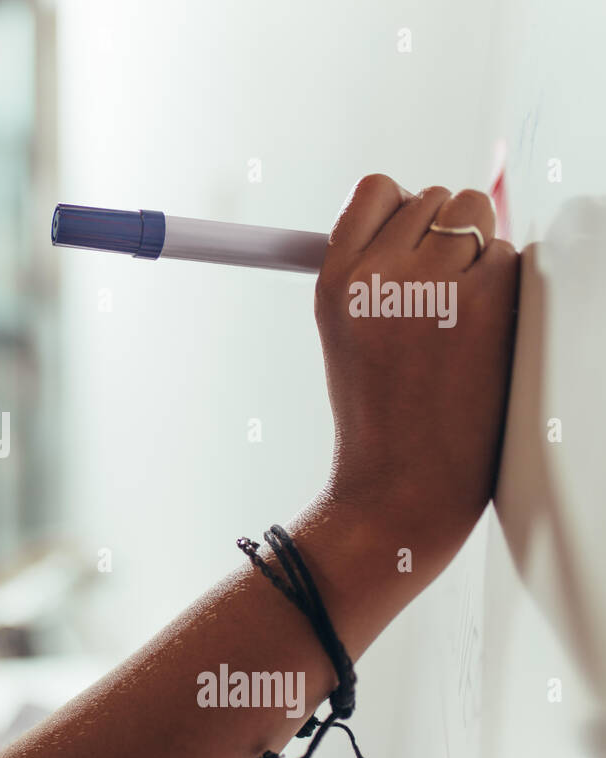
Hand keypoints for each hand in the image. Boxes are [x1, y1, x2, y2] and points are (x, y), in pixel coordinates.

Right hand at [312, 174, 518, 571]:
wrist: (404, 481)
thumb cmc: (379, 411)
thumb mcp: (344, 330)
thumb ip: (368, 267)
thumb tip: (420, 208)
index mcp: (336, 281)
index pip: (377, 189)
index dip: (400, 209)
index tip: (409, 238)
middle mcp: (380, 275)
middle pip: (435, 195)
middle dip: (443, 232)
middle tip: (438, 290)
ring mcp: (436, 285)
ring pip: (477, 213)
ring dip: (478, 248)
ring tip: (460, 308)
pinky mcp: (489, 301)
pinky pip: (509, 253)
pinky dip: (504, 282)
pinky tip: (482, 329)